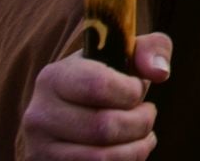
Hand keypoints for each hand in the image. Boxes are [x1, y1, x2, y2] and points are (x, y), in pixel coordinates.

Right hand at [21, 33, 171, 159]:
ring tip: (144, 134)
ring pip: (102, 158)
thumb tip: (159, 72)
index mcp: (54, 77)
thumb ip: (151, 49)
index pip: (98, 86)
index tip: (138, 89)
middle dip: (140, 121)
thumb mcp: (126, 54)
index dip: (131, 91)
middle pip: (104, 127)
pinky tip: (132, 149)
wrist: (74, 111)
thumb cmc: (107, 79)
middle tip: (148, 113)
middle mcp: (40, 114)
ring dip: (137, 147)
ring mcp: (41, 148)